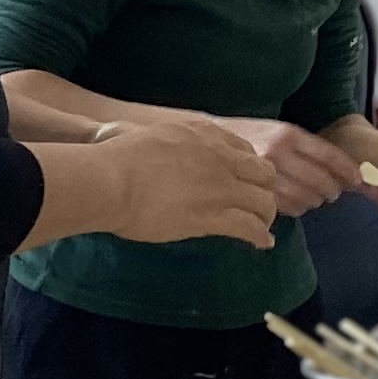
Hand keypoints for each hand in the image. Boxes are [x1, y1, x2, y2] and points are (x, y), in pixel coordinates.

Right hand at [88, 116, 280, 250]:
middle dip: (265, 190)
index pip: (245, 150)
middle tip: (258, 205)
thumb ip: (176, 146)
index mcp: (205, 134)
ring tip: (261, 228)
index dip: (249, 169)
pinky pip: (250, 227)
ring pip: (264, 201)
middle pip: (264, 173)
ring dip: (265, 215)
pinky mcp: (215, 216)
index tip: (244, 181)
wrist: (112, 179)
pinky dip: (260, 236)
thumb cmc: (119, 159)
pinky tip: (261, 244)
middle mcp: (221, 157)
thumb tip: (173, 159)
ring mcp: (221, 186)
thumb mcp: (156, 136)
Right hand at [221, 117, 370, 212]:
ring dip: (313, 201)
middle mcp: (278, 155)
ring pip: (306, 199)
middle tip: (332, 192)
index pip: (330, 156)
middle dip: (332, 190)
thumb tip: (338, 166)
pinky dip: (295, 209)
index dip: (348, 170)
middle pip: (321, 182)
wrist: (205, 142)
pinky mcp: (253, 195)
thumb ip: (304, 146)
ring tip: (310, 197)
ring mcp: (265, 177)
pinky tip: (291, 202)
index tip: (357, 179)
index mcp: (287, 134)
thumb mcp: (275, 129)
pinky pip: (286, 209)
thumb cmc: (244, 135)